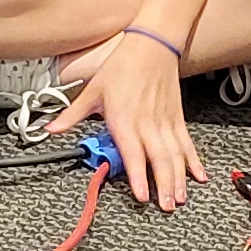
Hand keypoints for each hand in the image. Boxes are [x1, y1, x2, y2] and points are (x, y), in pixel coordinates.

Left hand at [52, 29, 201, 209]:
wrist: (152, 43)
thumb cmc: (122, 65)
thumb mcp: (93, 89)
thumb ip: (72, 114)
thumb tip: (50, 129)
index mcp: (125, 119)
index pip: (132, 153)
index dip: (137, 176)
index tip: (142, 196)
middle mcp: (147, 123)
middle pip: (158, 159)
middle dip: (163, 185)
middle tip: (165, 206)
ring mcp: (165, 122)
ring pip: (175, 155)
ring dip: (178, 178)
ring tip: (179, 198)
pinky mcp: (177, 118)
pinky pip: (187, 143)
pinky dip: (194, 160)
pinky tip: (199, 176)